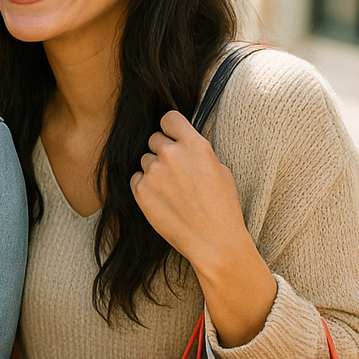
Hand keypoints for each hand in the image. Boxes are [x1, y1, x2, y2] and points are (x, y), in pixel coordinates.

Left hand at [130, 111, 277, 345]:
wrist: (213, 241)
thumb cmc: (222, 207)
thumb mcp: (220, 170)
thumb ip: (197, 153)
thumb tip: (182, 145)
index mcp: (195, 145)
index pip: (169, 118)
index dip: (170, 127)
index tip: (172, 136)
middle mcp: (171, 154)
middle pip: (154, 139)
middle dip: (162, 151)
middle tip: (174, 171)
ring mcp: (153, 172)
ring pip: (144, 160)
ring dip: (153, 170)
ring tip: (171, 190)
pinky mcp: (140, 191)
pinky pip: (135, 179)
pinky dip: (144, 186)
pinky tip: (161, 199)